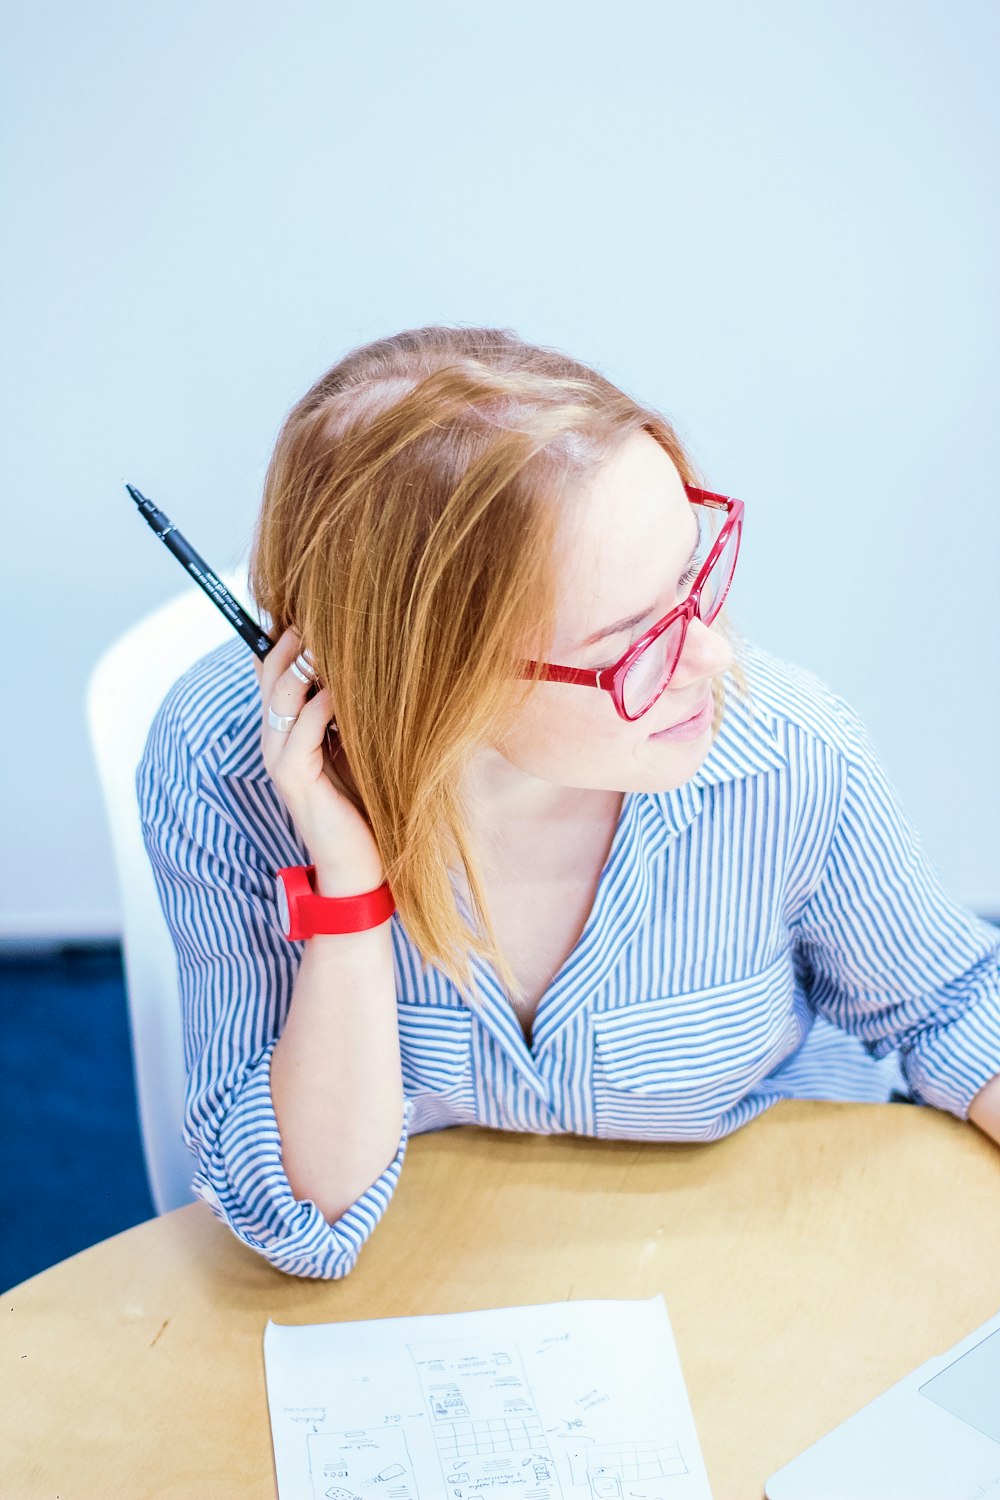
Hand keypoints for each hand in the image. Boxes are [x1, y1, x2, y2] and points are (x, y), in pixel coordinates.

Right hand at [255, 628, 385, 891]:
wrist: (362, 866)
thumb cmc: (368, 805)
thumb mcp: (361, 746)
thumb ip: (354, 712)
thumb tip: (374, 666)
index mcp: (290, 729)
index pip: (276, 669)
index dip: (291, 636)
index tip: (321, 606)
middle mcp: (277, 740)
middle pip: (270, 671)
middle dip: (294, 638)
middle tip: (322, 609)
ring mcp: (281, 758)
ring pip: (281, 694)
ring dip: (307, 663)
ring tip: (332, 638)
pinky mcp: (294, 778)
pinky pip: (302, 727)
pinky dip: (322, 703)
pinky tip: (346, 688)